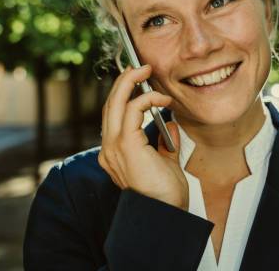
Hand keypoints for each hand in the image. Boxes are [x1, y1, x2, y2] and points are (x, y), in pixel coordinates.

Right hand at [99, 64, 188, 210]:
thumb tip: (170, 125)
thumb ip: (163, 142)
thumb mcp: (164, 161)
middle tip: (140, 67)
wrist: (165, 211)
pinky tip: (162, 99)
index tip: (141, 82)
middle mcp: (109, 148)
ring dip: (131, 82)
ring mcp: (114, 147)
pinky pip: (133, 111)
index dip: (124, 95)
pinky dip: (147, 99)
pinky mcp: (125, 145)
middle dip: (124, 81)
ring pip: (115, 102)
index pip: (113, 116)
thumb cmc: (165, 192)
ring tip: (146, 72)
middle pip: (110, 104)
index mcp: (114, 153)